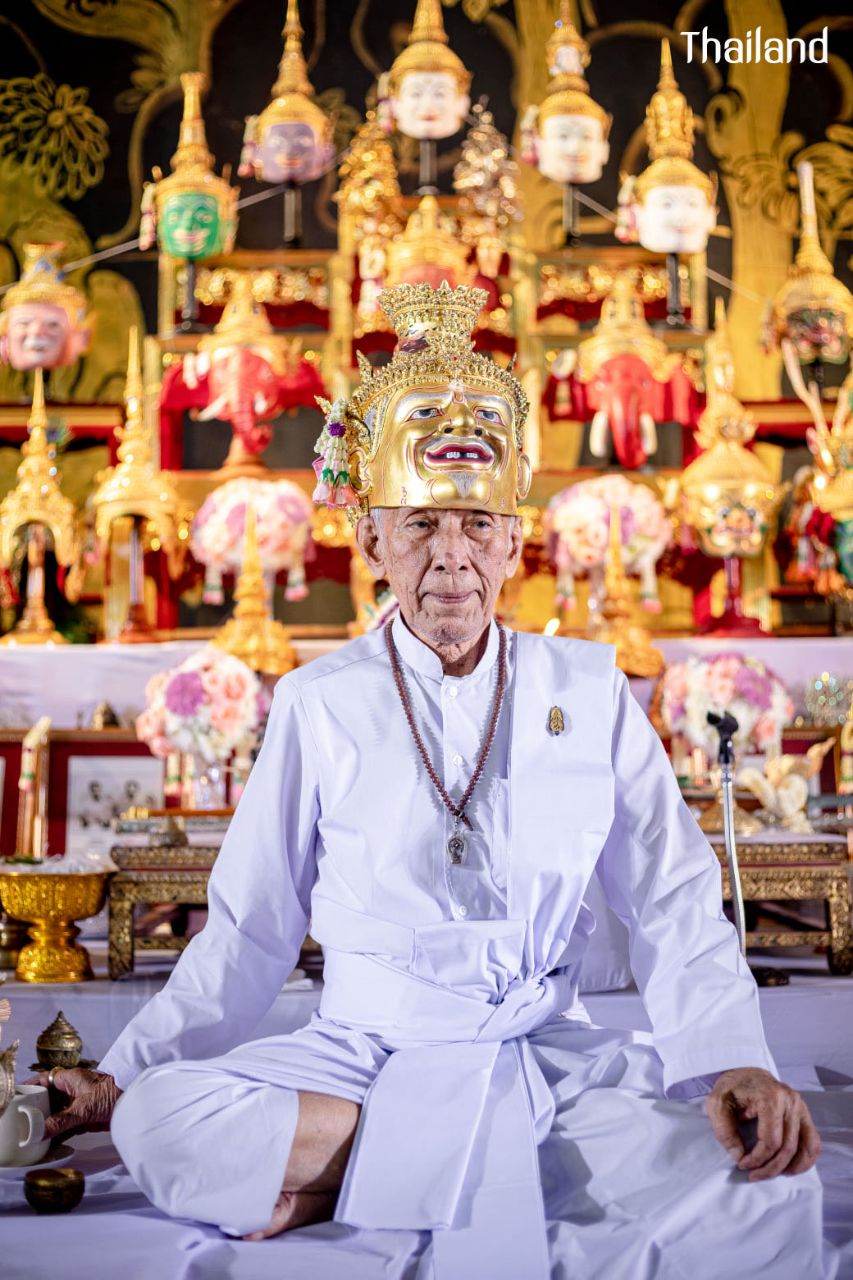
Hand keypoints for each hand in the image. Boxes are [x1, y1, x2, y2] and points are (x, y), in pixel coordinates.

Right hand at [25, 1068, 121, 1141]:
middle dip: (37, 1110)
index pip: (44, 1080)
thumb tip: (39, 1133)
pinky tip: (49, 1142)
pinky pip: (67, 1124)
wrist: (137, 1101)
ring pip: (57, 1113)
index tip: (18, 1098)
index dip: (30, 1087)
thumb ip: (62, 1121)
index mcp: (70, 1079)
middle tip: (22, 1121)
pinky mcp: (86, 1116)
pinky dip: (59, 1132)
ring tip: (32, 1134)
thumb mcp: (84, 1108)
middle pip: (49, 1099)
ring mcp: (79, 1103)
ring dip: (47, 1123)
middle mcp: (73, 1089)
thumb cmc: (113, 1094)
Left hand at [706, 1067, 820, 1180]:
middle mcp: (790, 1101)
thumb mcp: (716, 1104)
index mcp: (770, 1096)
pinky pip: (813, 1142)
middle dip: (770, 1167)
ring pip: (805, 1148)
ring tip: (771, 1174)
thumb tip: (739, 1156)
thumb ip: (724, 1131)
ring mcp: (801, 1107)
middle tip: (753, 1175)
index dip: (757, 1159)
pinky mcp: (804, 1113)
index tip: (742, 1164)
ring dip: (790, 1167)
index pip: (771, 1140)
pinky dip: (805, 1159)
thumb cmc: (730, 1088)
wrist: (744, 1073)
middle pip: (788, 1147)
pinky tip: (789, 1168)